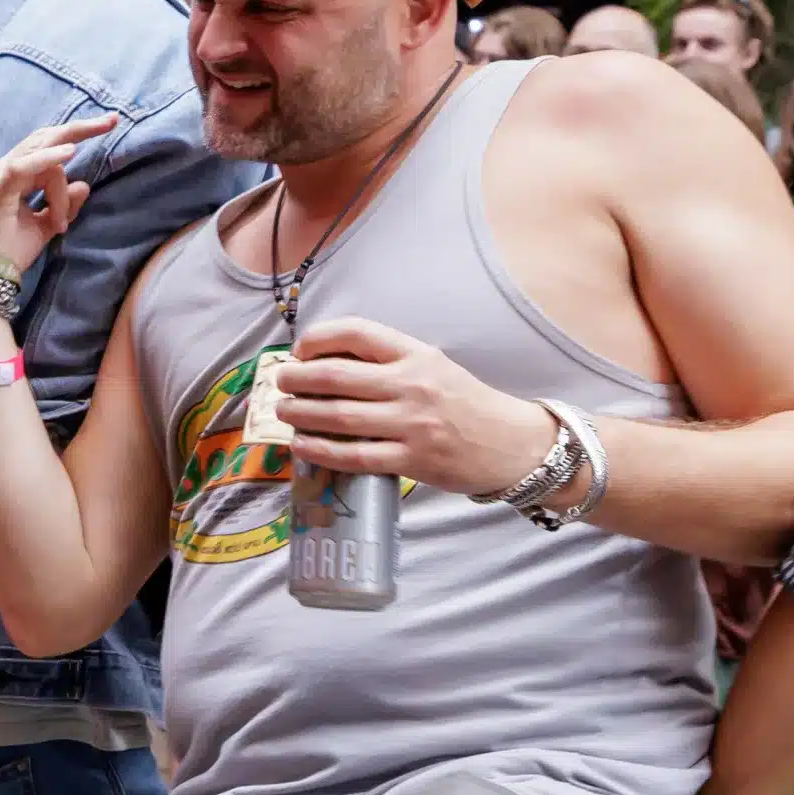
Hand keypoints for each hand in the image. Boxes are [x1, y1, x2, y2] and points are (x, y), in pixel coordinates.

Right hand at [0, 115, 118, 274]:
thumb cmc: (10, 254)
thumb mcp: (45, 226)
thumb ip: (63, 204)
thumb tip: (84, 185)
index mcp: (9, 176)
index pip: (43, 147)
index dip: (73, 136)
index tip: (108, 125)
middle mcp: (0, 170)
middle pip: (42, 139)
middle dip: (78, 129)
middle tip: (110, 121)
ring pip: (39, 156)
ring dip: (60, 183)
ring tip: (62, 214)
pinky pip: (22, 167)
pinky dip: (45, 159)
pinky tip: (68, 154)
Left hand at [273, 318, 558, 494]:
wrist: (512, 443)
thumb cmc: (464, 403)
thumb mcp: (432, 367)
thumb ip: (388, 363)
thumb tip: (325, 363)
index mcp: (416, 355)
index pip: (358, 333)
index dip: (319, 338)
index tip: (300, 351)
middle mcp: (413, 385)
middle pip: (337, 376)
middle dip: (298, 379)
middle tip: (281, 383)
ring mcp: (412, 424)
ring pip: (339, 417)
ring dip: (301, 414)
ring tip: (284, 412)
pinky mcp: (412, 461)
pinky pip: (354, 456)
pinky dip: (320, 450)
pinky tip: (301, 445)